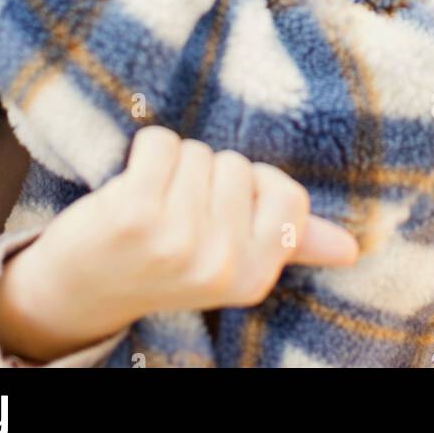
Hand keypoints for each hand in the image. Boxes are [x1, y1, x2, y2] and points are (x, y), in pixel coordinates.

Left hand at [0, 127, 357, 361]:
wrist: (82, 291)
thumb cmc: (164, 263)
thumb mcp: (231, 262)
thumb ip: (290, 242)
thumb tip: (351, 247)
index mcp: (253, 277)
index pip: (288, 195)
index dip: (253, 190)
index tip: (220, 217)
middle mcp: (220, 265)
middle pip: (236, 165)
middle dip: (205, 178)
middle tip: (175, 217)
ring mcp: (177, 240)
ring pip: (198, 151)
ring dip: (172, 167)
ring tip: (151, 206)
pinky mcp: (134, 212)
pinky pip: (160, 141)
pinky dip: (144, 151)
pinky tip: (128, 189)